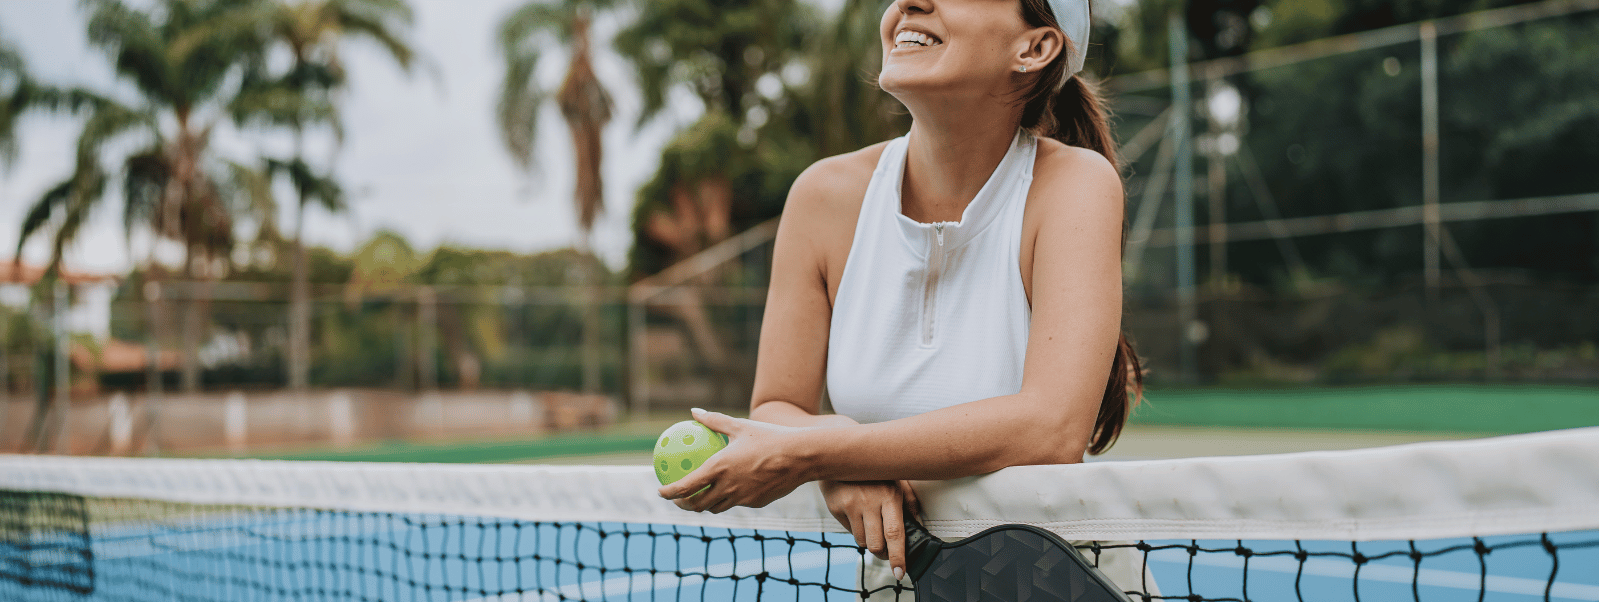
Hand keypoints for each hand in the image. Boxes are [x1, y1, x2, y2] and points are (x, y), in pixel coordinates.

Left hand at [658, 408, 809, 513]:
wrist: (801, 456)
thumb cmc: (770, 436)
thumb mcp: (739, 426)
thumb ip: (713, 420)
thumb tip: (693, 412)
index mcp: (718, 468)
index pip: (685, 487)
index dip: (669, 493)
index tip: (661, 490)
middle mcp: (727, 487)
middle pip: (697, 505)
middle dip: (684, 505)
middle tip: (679, 500)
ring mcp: (741, 498)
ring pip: (716, 508)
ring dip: (705, 505)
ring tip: (701, 498)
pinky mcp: (755, 503)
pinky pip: (737, 503)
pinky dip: (729, 499)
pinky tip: (730, 491)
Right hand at [819, 479, 920, 580]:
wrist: (838, 455)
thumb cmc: (874, 470)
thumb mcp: (896, 479)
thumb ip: (909, 501)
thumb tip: (919, 525)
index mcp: (889, 495)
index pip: (894, 533)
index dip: (898, 556)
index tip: (900, 572)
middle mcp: (869, 501)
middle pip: (876, 545)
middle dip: (883, 553)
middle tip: (887, 551)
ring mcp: (851, 505)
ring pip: (862, 541)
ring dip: (869, 540)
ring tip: (871, 524)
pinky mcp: (836, 507)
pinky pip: (848, 531)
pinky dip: (856, 529)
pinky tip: (857, 512)